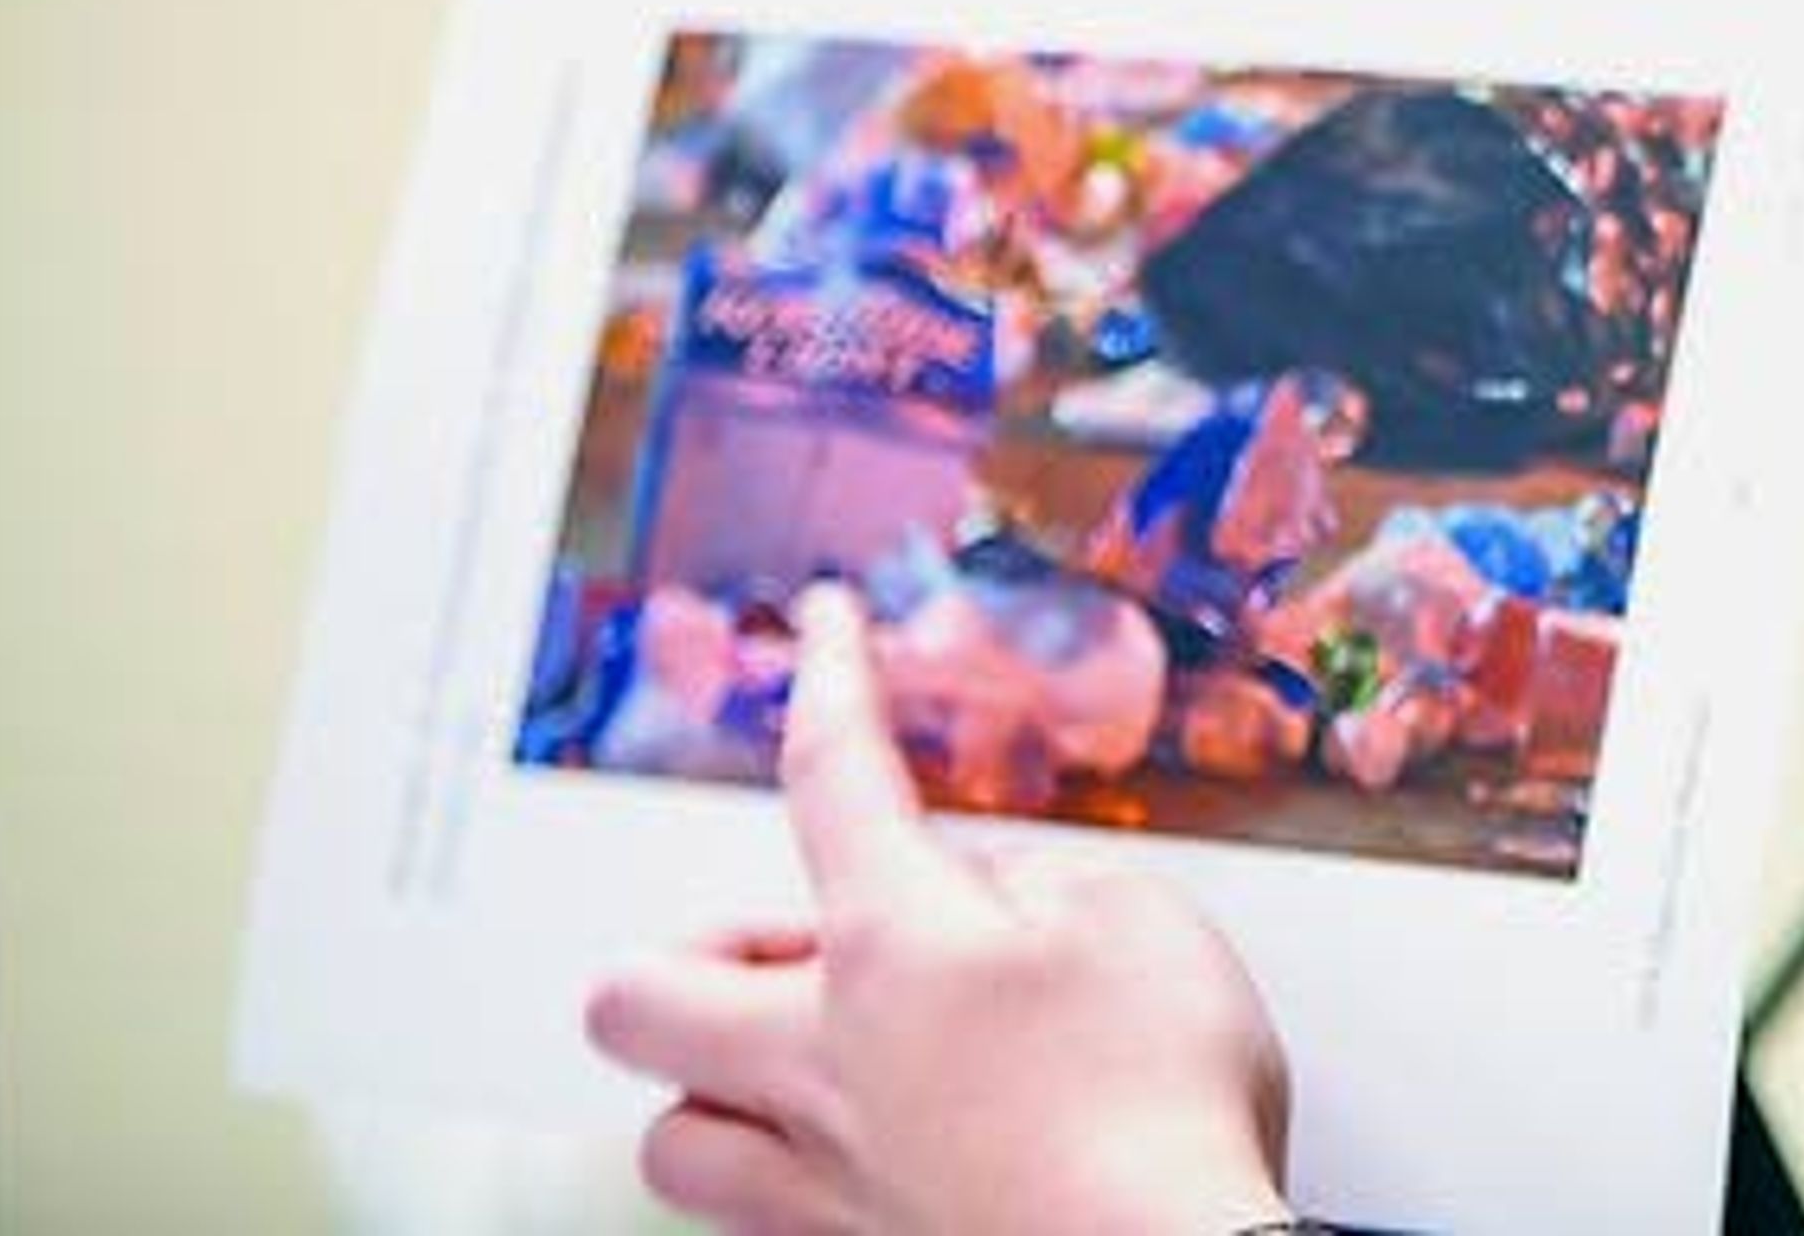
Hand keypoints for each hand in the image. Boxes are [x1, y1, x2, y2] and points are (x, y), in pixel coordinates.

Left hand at [585, 585, 1298, 1235]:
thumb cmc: (1164, 1108)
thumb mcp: (1141, 924)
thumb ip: (1042, 887)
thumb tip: (985, 901)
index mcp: (893, 945)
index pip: (833, 773)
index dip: (829, 678)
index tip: (827, 628)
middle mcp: (822, 1062)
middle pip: (640, 991)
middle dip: (687, 953)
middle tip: (781, 945)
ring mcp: (822, 1183)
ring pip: (668, 1130)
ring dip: (710, 1083)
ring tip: (796, 1063)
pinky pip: (747, 1220)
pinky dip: (775, 1178)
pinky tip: (851, 1159)